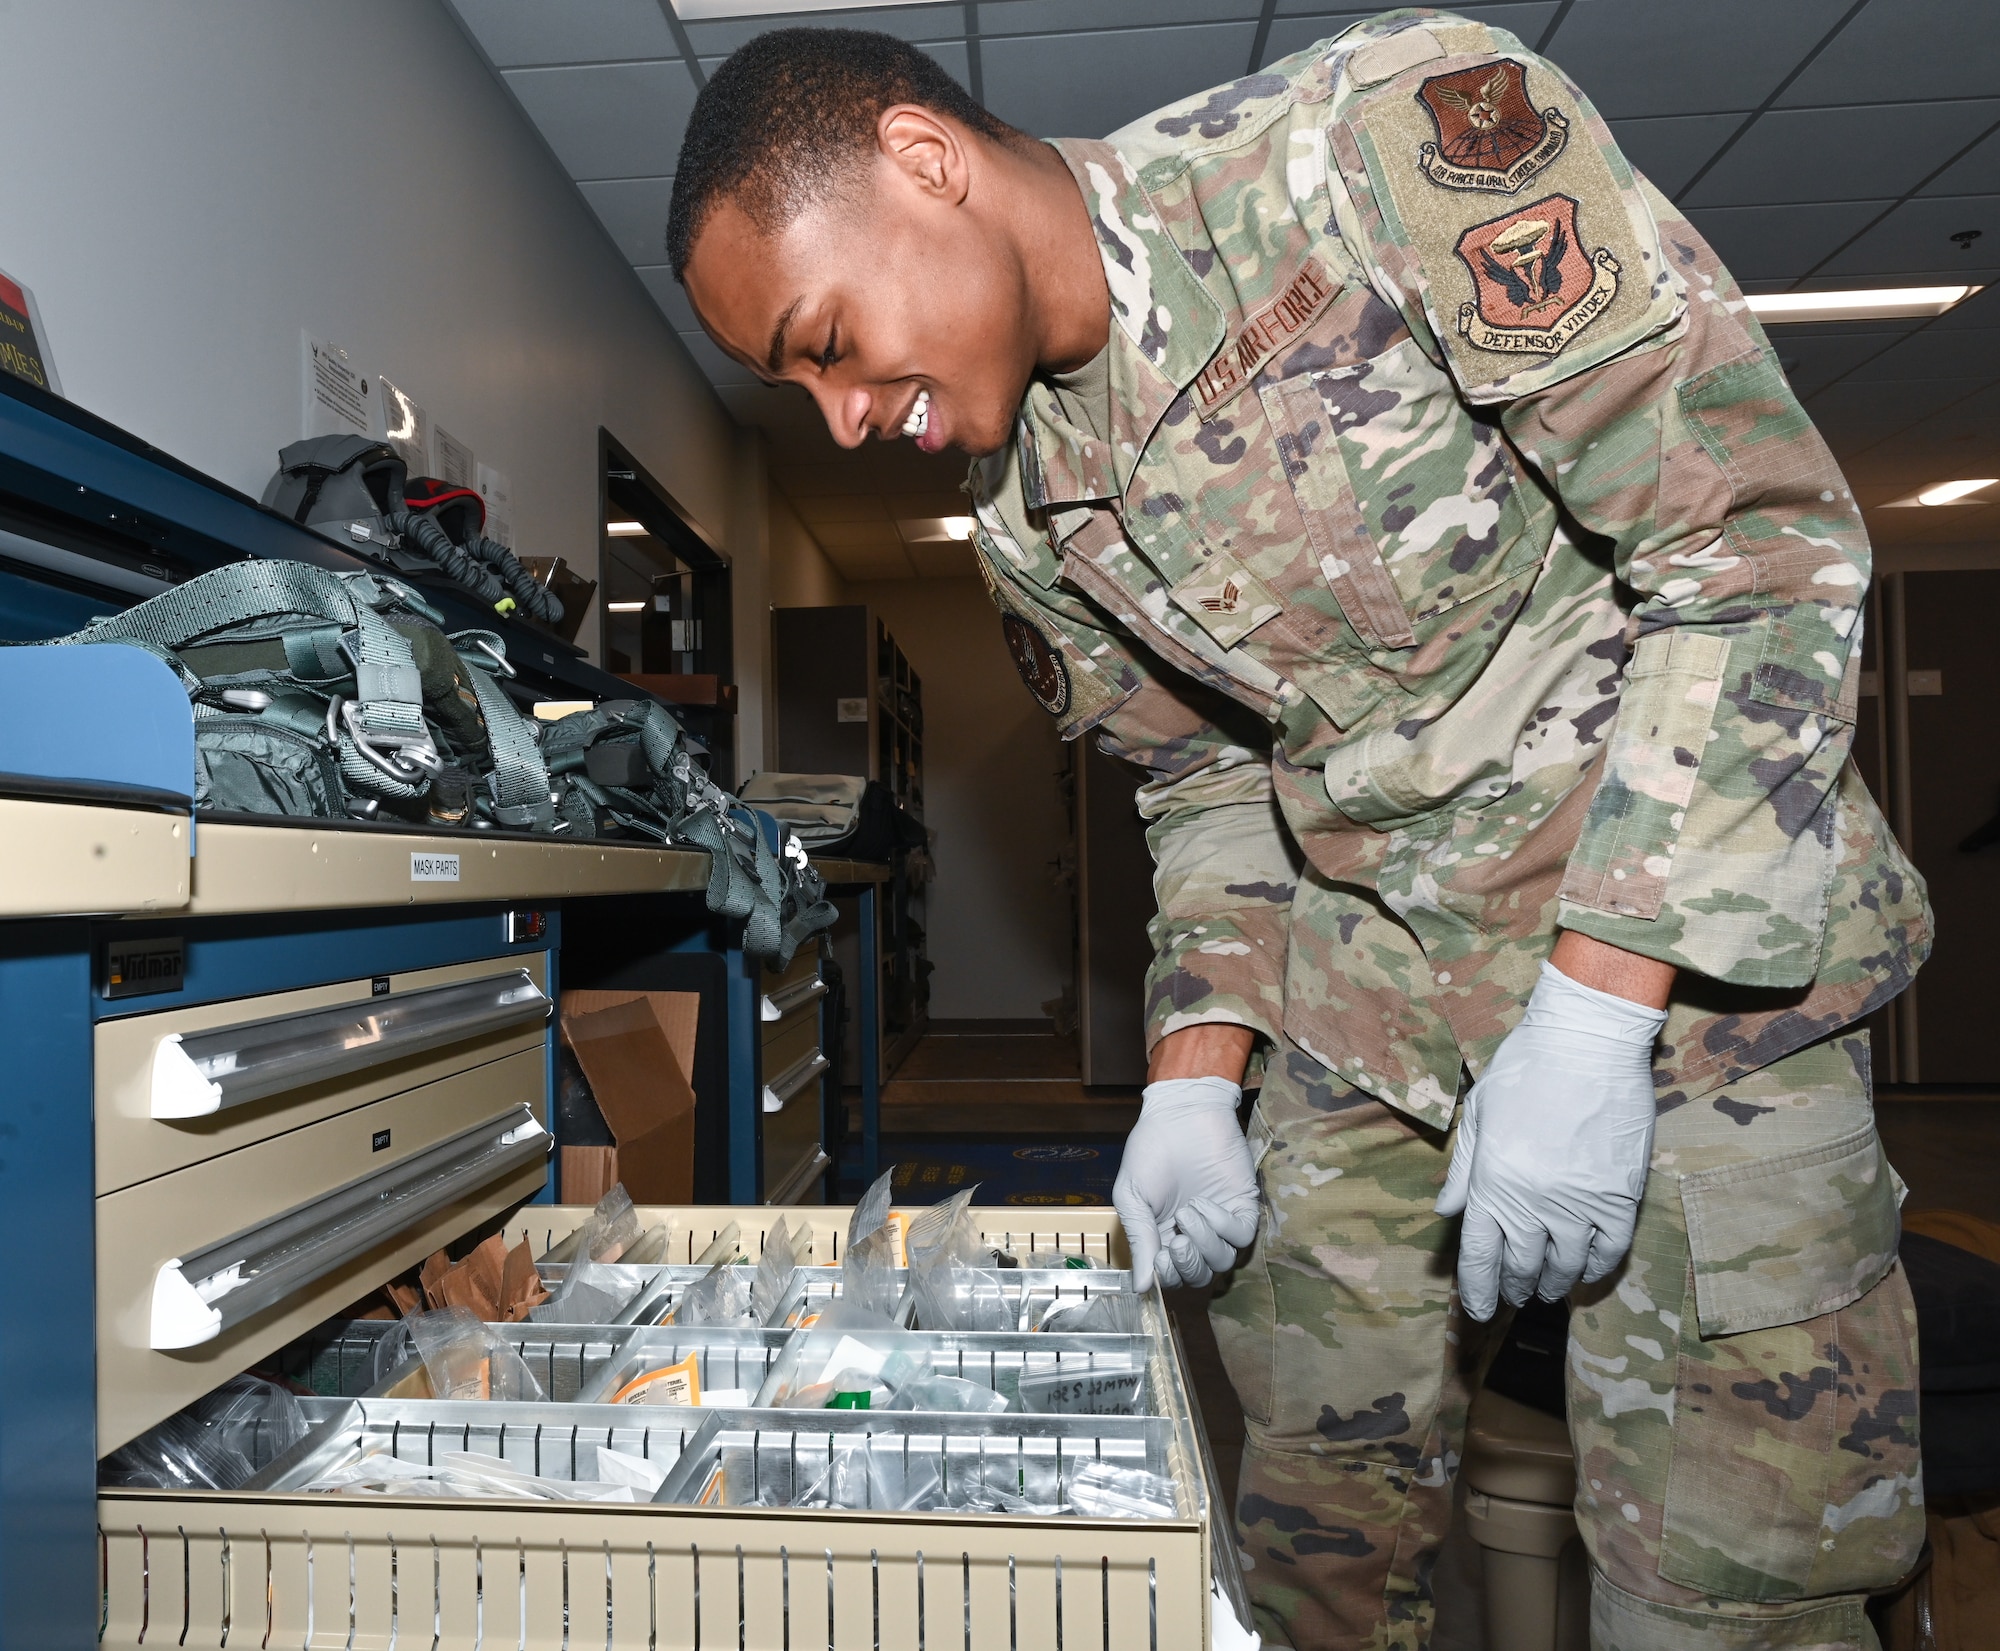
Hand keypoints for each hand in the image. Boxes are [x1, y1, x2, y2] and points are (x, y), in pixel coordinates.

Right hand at [1113, 1076, 1259, 1290]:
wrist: (1180, 1112)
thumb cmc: (1150, 1150)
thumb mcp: (1133, 1197)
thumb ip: (1140, 1240)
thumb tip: (1141, 1288)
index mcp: (1164, 1236)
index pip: (1173, 1276)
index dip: (1168, 1276)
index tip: (1159, 1258)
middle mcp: (1195, 1234)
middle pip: (1200, 1275)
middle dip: (1187, 1265)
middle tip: (1176, 1241)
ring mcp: (1222, 1221)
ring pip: (1223, 1261)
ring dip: (1204, 1243)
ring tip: (1188, 1212)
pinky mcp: (1243, 1205)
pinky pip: (1243, 1236)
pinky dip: (1223, 1227)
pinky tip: (1204, 1204)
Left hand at [1435, 961, 1667, 1319]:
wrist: (1587, 1043)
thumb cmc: (1525, 1071)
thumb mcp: (1479, 1116)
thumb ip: (1464, 1171)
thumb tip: (1446, 1212)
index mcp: (1493, 1183)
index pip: (1480, 1257)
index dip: (1478, 1290)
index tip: (1478, 1310)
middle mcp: (1533, 1202)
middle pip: (1521, 1267)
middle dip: (1512, 1288)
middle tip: (1512, 1296)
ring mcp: (1579, 1203)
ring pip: (1566, 1266)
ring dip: (1552, 1283)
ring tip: (1545, 1289)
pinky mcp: (1620, 1196)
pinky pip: (1610, 1250)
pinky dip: (1597, 1269)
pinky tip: (1586, 1272)